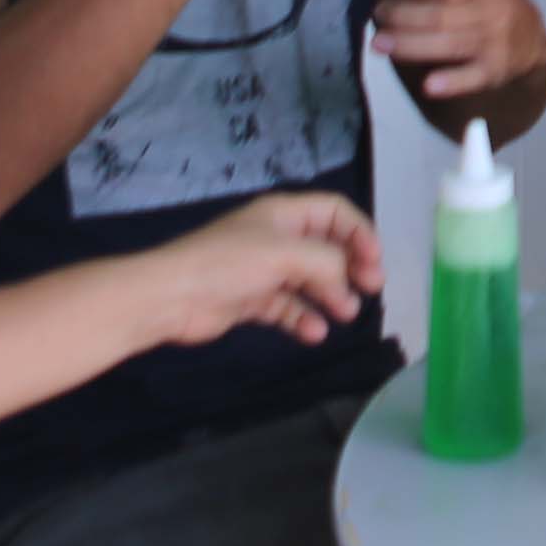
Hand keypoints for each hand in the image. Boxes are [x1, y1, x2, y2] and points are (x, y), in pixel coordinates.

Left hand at [128, 191, 378, 350]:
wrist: (170, 297)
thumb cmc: (226, 265)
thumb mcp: (284, 254)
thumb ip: (326, 262)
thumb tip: (348, 283)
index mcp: (283, 214)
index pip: (334, 212)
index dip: (359, 233)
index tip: (375, 262)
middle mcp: (276, 238)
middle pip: (326, 247)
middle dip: (350, 267)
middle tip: (370, 290)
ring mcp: (263, 270)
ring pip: (309, 280)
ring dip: (330, 295)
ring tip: (344, 315)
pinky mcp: (251, 300)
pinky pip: (288, 306)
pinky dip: (303, 318)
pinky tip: (313, 333)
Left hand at [370, 0, 545, 102]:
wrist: (529, 36)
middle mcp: (495, 6)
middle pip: (443, 14)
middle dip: (404, 16)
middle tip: (378, 17)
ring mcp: (496, 40)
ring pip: (450, 44)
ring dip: (411, 45)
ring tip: (380, 44)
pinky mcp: (495, 69)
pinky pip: (473, 77)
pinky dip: (452, 82)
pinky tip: (430, 85)